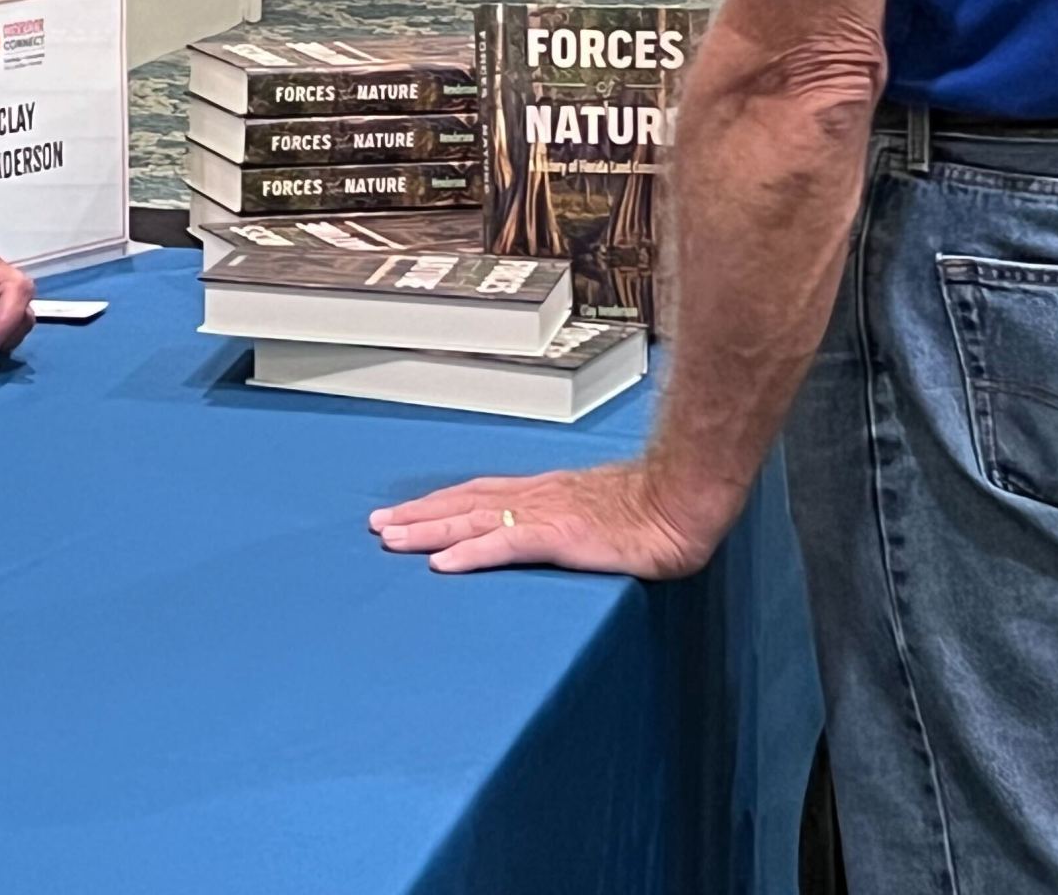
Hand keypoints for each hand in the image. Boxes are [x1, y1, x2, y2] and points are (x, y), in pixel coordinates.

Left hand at [368, 460, 730, 578]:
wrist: (680, 501)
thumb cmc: (647, 509)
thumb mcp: (592, 511)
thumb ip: (562, 520)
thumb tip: (541, 534)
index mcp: (541, 493)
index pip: (475, 494)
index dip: (437, 503)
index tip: (403, 512)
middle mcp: (533, 497)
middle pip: (462, 504)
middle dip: (417, 515)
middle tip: (377, 526)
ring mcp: (544, 515)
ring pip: (472, 520)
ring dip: (428, 530)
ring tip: (392, 540)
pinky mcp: (559, 536)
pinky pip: (505, 544)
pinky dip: (470, 553)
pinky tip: (443, 564)